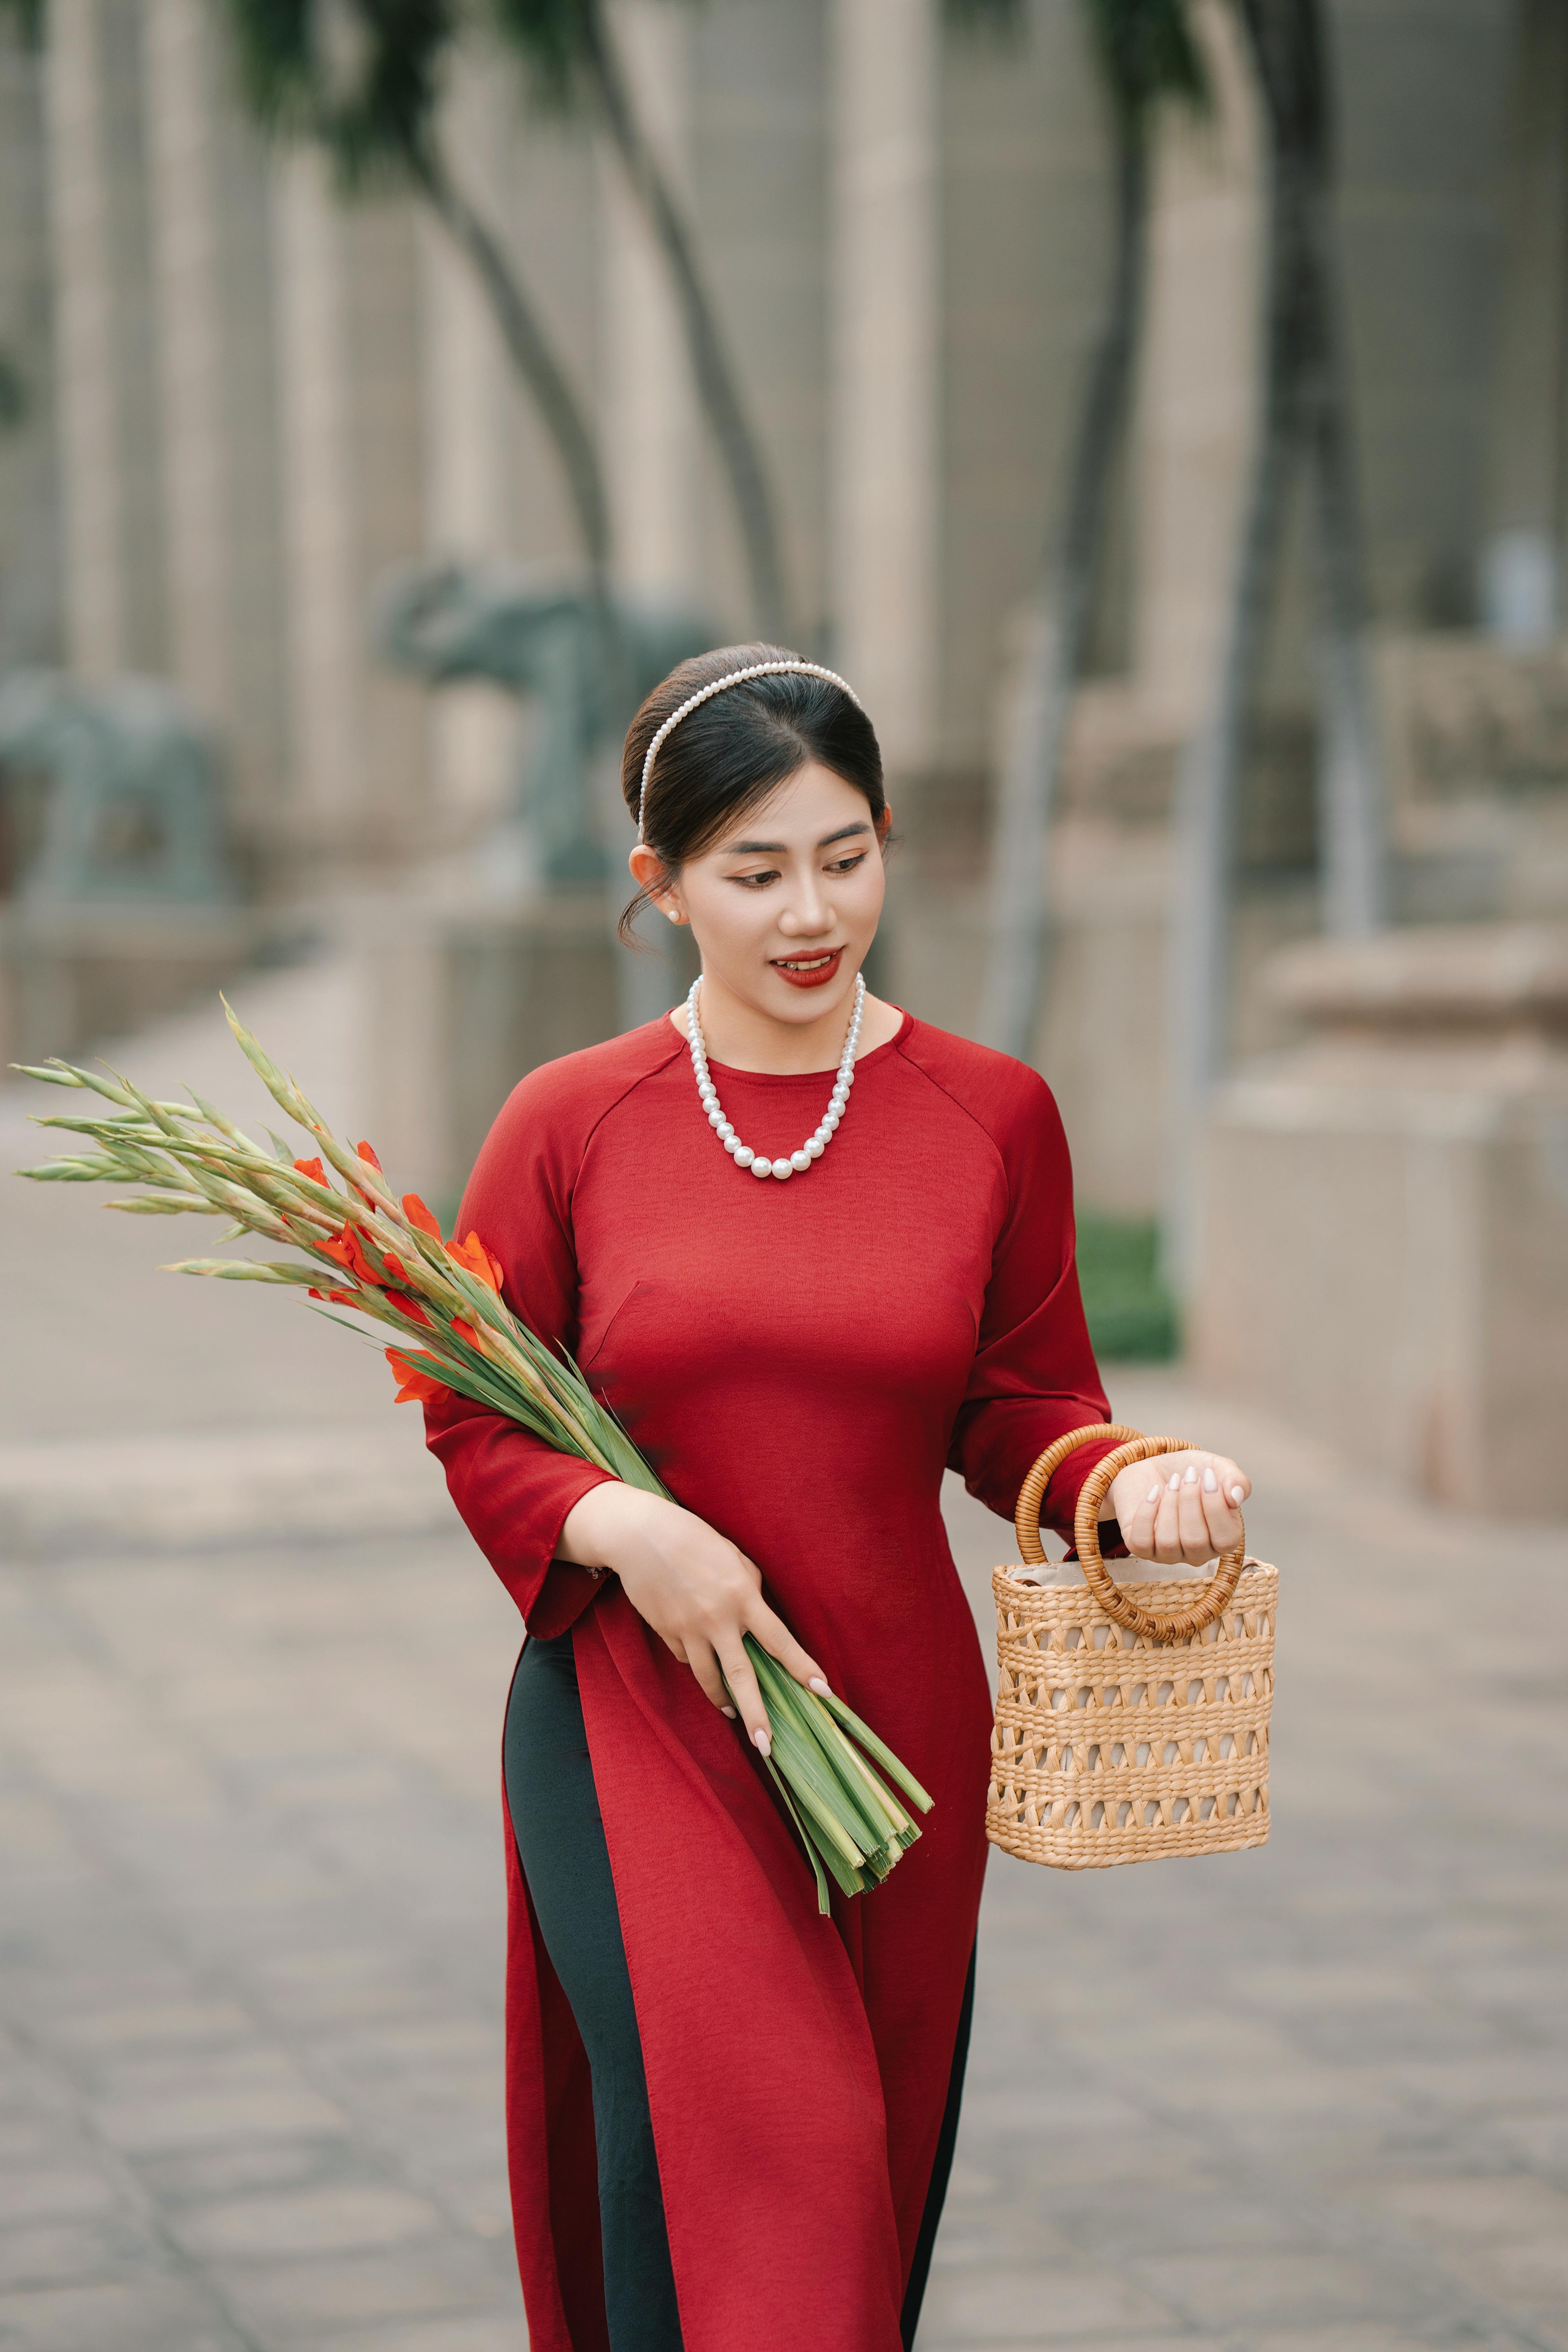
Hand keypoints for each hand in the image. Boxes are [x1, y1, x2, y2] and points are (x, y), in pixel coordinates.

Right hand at [557, 1482, 826, 1757]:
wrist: (640, 1536)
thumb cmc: (695, 1540)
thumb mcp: (734, 1559)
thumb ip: (750, 1591)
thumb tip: (756, 1622)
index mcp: (742, 1596)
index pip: (779, 1640)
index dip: (802, 1667)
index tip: (823, 1691)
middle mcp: (717, 1618)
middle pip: (742, 1676)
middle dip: (756, 1714)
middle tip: (767, 1746)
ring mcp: (689, 1629)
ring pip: (709, 1678)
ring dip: (723, 1701)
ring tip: (733, 1714)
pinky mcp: (666, 1633)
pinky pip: (688, 1658)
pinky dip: (697, 1663)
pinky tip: (701, 1659)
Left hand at [1104, 1450, 1251, 1567]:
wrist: (1158, 1466)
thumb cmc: (1193, 1472)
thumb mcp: (1219, 1469)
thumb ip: (1237, 1481)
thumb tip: (1236, 1498)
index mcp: (1223, 1539)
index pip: (1226, 1540)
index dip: (1216, 1507)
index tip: (1208, 1475)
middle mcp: (1197, 1553)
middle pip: (1195, 1541)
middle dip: (1189, 1502)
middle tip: (1188, 1475)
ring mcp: (1168, 1554)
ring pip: (1168, 1542)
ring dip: (1169, 1505)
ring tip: (1173, 1482)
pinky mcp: (1142, 1548)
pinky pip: (1141, 1541)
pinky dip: (1146, 1513)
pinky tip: (1154, 1492)